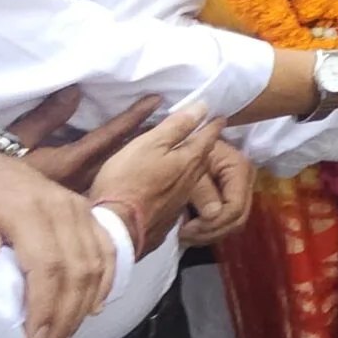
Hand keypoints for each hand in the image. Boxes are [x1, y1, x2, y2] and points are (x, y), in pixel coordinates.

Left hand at [0, 145, 115, 337]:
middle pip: (77, 270)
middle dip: (65, 317)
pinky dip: (105, 280)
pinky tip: (94, 307)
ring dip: (83, 306)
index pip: (48, 264)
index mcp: (26, 210)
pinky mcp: (83, 212)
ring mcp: (76, 209)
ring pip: (95, 263)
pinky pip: (106, 249)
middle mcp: (60, 208)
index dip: (45, 306)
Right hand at [6, 86, 166, 193]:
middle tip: (180, 121)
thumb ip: (44, 118)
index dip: (133, 118)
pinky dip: (131, 184)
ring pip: (121, 180)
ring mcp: (79, 207)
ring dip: (146, 162)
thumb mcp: (14, 141)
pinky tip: (146, 181)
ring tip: (172, 144)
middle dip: (151, 139)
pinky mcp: (76, 225)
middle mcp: (80, 186)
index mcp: (67, 164)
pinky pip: (112, 201)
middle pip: (124, 159)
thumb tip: (73, 91)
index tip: (157, 100)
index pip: (109, 137)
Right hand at [88, 106, 223, 261]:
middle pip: (201, 160)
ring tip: (190, 159)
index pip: (207, 138)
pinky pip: (177, 199)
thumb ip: (176, 127)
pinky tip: (170, 190)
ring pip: (191, 181)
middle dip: (206, 146)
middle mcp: (189, 183)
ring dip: (192, 168)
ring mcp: (178, 205)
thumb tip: (202, 107)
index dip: (213, 125)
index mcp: (188, 161)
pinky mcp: (164, 221)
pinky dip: (177, 189)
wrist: (116, 230)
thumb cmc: (129, 180)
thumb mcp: (150, 145)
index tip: (221, 117)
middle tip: (208, 135)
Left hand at [176, 138, 254, 247]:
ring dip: (210, 234)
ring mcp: (242, 191)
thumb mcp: (189, 169)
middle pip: (238, 219)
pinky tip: (192, 232)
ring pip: (234, 224)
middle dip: (211, 232)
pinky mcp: (234, 199)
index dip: (213, 223)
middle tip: (184, 237)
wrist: (183, 143)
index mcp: (239, 168)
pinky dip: (210, 231)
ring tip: (185, 236)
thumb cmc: (185, 151)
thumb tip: (213, 215)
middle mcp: (247, 181)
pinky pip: (228, 222)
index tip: (185, 230)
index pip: (235, 206)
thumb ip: (202, 191)